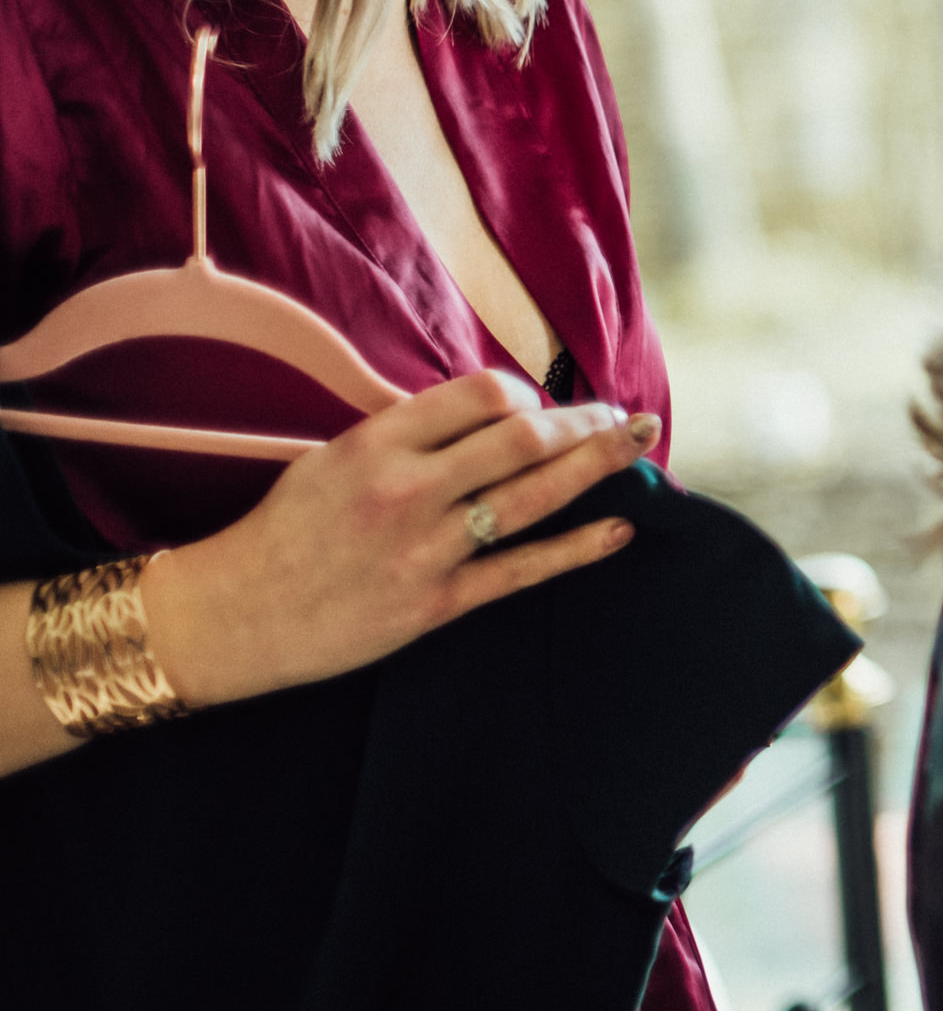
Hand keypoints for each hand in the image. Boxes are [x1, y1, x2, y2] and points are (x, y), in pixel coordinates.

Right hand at [142, 370, 656, 706]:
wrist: (230, 616)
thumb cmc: (281, 531)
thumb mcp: (331, 458)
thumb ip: (406, 435)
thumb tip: (486, 413)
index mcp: (378, 443)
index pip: (482, 394)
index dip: (528, 394)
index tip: (543, 403)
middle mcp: (408, 489)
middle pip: (524, 438)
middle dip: (587, 421)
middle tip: (624, 416)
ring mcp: (426, 548)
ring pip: (535, 496)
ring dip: (599, 464)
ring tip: (643, 442)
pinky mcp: (436, 603)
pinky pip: (523, 570)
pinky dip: (579, 548)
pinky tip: (622, 528)